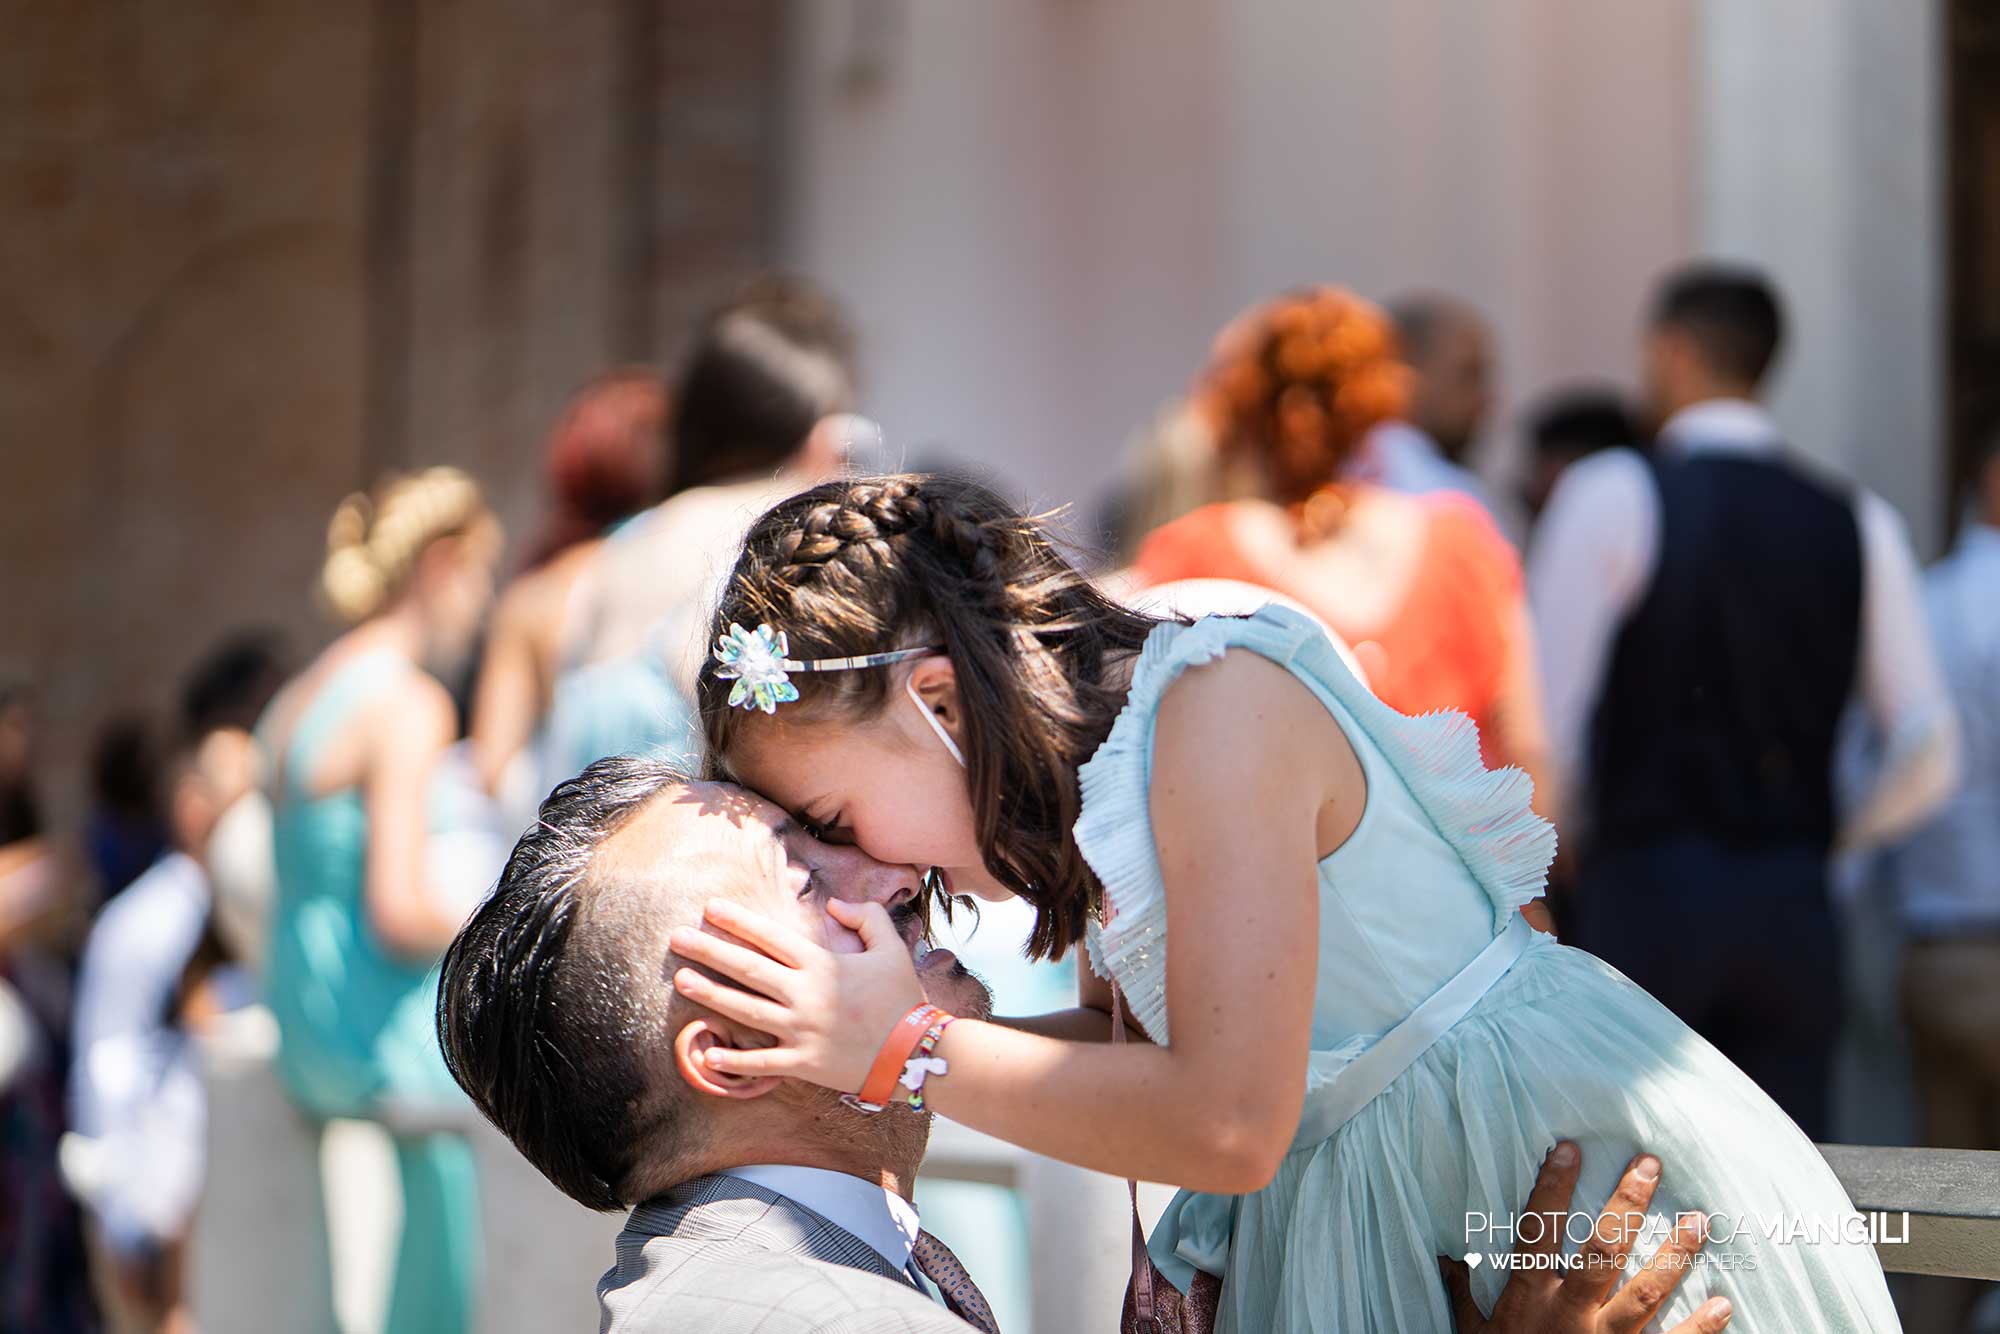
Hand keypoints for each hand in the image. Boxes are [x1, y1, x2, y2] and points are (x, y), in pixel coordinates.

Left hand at [667, 897, 927, 1094]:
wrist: (916, 1052)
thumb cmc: (903, 998)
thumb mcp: (891, 948)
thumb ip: (866, 917)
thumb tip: (835, 905)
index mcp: (822, 966)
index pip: (771, 937)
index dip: (738, 922)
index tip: (709, 908)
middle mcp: (805, 996)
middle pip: (748, 969)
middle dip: (709, 951)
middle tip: (676, 938)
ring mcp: (800, 1031)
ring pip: (746, 1011)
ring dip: (711, 995)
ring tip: (682, 981)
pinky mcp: (802, 1064)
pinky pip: (761, 1064)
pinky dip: (733, 1062)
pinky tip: (706, 1055)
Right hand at [1440, 1141, 1733, 1333]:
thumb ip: (1464, 1294)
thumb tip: (1446, 1256)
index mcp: (1530, 1299)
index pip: (1538, 1232)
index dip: (1552, 1188)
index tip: (1569, 1149)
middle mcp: (1569, 1315)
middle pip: (1601, 1251)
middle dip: (1626, 1206)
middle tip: (1649, 1167)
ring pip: (1644, 1294)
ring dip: (1674, 1256)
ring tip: (1698, 1221)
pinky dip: (1700, 1327)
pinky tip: (1722, 1304)